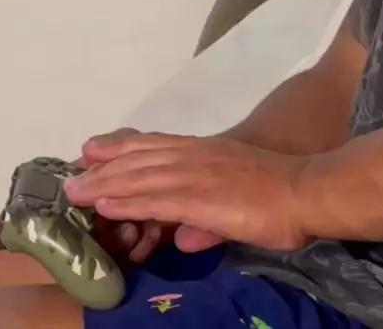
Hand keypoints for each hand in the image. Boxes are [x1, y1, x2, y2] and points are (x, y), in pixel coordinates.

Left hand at [64, 129, 310, 251]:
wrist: (307, 189)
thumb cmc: (279, 193)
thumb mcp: (238, 195)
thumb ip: (206, 215)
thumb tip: (181, 236)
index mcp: (206, 152)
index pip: (157, 146)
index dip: (123, 147)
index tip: (95, 148)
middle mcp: (196, 156)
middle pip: (142, 159)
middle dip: (106, 166)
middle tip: (74, 170)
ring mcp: (197, 174)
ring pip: (142, 177)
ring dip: (106, 183)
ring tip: (77, 189)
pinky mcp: (202, 197)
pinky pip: (158, 199)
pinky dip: (129, 201)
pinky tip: (107, 204)